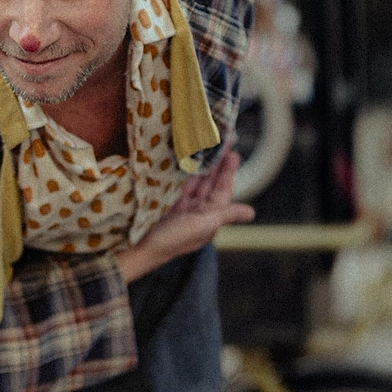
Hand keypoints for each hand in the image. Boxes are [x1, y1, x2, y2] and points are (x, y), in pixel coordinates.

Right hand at [117, 150, 254, 284]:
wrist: (139, 248)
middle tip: (221, 142)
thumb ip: (226, 215)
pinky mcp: (165, 204)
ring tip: (205, 146)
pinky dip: (182, 173)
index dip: (228, 172)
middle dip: (216, 164)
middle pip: (210, 184)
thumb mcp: (201, 226)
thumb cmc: (172, 240)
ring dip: (200, 166)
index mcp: (208, 218)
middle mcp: (197, 212)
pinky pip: (177, 185)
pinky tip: (184, 160)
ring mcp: (181, 207)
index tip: (233, 153)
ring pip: (194, 182)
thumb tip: (251, 213)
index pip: (222, 191)